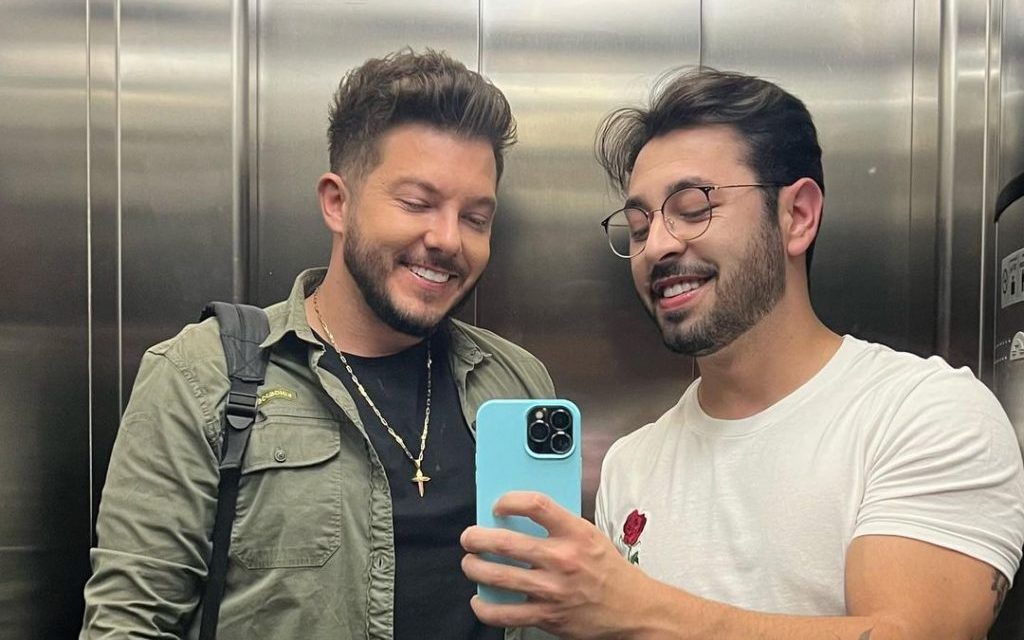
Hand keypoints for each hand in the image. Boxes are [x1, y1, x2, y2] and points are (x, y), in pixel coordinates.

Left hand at [460, 491, 655, 638]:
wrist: (633, 610)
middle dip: (477, 538)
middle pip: (505, 542)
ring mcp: (552, 590)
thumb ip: (559, 526)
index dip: (509, 501)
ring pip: (498, 577)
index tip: (498, 506)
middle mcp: (562, 559)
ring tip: (470, 564)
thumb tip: (518, 517)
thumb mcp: (590, 536)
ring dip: (475, 569)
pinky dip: (484, 608)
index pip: (536, 506)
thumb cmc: (609, 571)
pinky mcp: (547, 616)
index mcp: (575, 533)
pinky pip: (505, 614)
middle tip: (469, 537)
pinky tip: (480, 600)